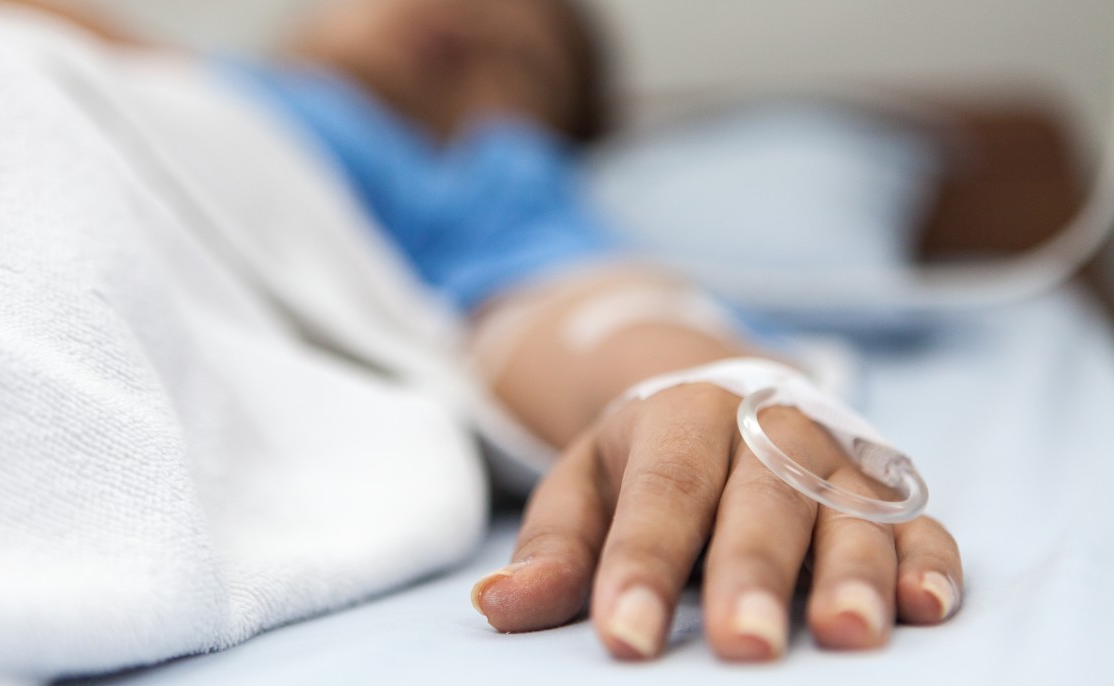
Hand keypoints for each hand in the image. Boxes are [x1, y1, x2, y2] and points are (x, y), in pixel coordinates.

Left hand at [470, 383, 961, 660]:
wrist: (725, 396)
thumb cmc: (647, 458)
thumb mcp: (585, 484)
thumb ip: (553, 545)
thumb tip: (498, 602)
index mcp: (680, 417)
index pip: (661, 490)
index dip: (642, 565)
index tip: (626, 637)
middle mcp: (765, 429)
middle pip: (762, 499)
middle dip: (753, 572)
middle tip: (745, 643)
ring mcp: (833, 457)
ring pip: (848, 511)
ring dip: (852, 572)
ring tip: (848, 634)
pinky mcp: (884, 489)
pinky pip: (917, 519)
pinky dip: (928, 560)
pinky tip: (925, 607)